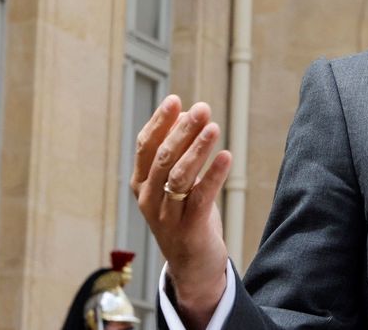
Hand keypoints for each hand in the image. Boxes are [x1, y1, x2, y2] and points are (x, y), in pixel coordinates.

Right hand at [131, 95, 231, 327]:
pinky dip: (213, 175)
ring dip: (198, 150)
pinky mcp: (189, 230)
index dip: (160, 122)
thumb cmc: (185, 216)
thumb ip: (177, 150)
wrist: (193, 266)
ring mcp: (166, 216)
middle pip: (163, 158)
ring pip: (180, 177)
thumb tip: (187, 112)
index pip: (145, 146)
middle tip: (203, 109)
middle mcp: (148, 199)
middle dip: (183, 131)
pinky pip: (200, 198)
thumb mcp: (177, 182)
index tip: (175, 100)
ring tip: (214, 128)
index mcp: (141, 183)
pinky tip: (226, 157)